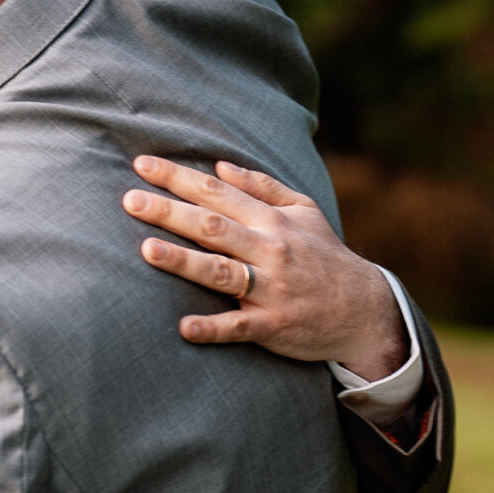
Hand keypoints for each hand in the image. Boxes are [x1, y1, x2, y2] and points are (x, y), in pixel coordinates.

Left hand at [123, 157, 407, 377]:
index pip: (217, 192)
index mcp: (271, 220)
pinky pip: (238, 326)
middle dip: (169, 211)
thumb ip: (263, 187)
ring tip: (147, 251)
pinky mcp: (272, 325)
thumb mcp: (304, 211)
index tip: (141, 164)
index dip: (178, 177)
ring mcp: (270, 288)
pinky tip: (184, 327)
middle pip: (212, 226)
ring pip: (221, 271)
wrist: (364, 309)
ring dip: (184, 261)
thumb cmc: (325, 256)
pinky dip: (212, 327)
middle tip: (130, 200)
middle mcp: (269, 249)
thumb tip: (221, 166)